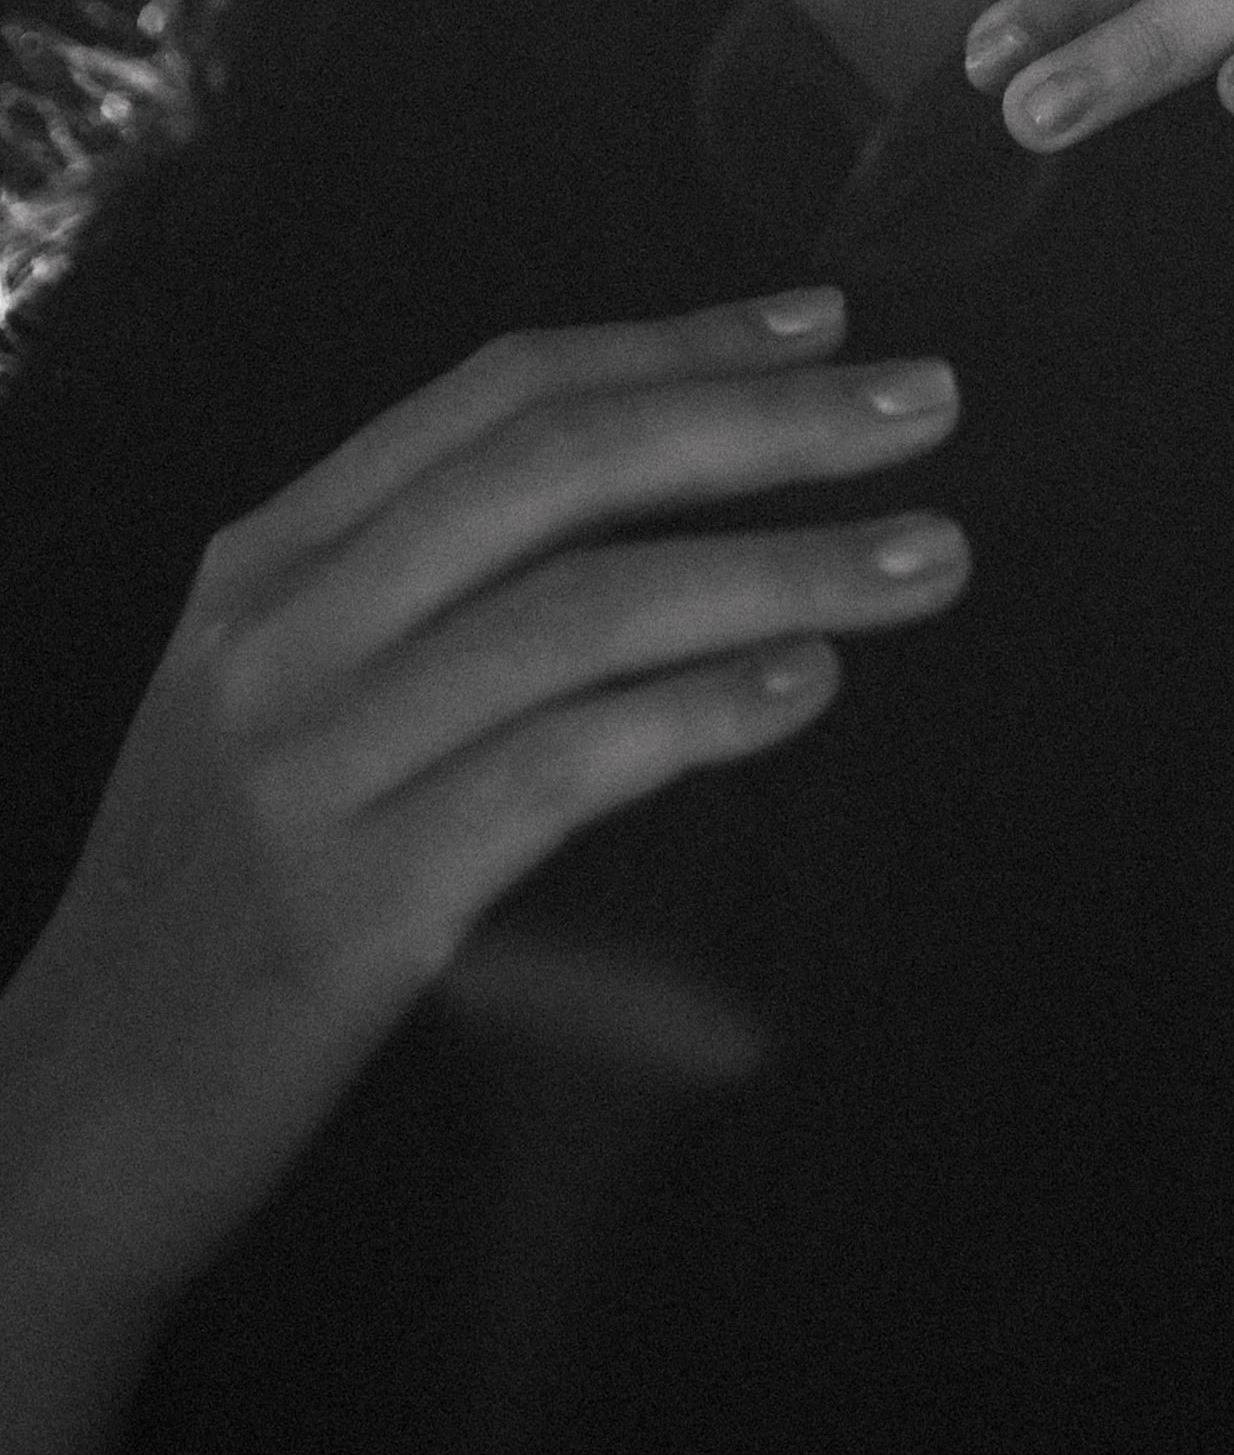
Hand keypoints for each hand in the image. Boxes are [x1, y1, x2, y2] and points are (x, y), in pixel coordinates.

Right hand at [0, 288, 964, 1318]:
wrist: (61, 1130)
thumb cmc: (207, 912)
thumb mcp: (270, 710)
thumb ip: (415, 601)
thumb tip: (639, 507)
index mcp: (266, 565)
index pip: (495, 399)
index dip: (673, 345)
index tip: (823, 324)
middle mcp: (281, 638)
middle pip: (554, 471)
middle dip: (758, 423)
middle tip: (924, 405)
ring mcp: (309, 768)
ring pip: (579, 610)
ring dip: (780, 568)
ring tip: (926, 556)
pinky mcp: (353, 907)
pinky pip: (557, 769)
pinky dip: (696, 712)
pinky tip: (806, 684)